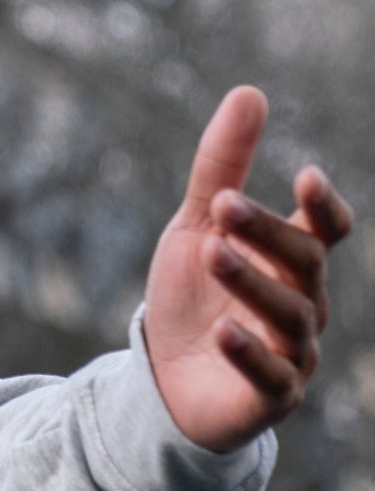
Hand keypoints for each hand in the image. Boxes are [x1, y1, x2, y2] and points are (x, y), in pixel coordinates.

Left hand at [142, 87, 354, 452]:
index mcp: (289, 263)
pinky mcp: (270, 397)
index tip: (307, 177)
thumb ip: (222, 168)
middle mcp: (303, 304)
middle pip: (303, 263)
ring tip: (213, 252)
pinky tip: (221, 331)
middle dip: (266, 233)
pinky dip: (248, 354)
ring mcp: (292, 353)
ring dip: (250, 281)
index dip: (324, 207)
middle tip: (222, 207)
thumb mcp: (196, 228)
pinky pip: (270, 376)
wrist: (164, 379)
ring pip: (288, 315)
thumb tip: (249, 93)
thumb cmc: (192, 298)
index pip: (325, 231)